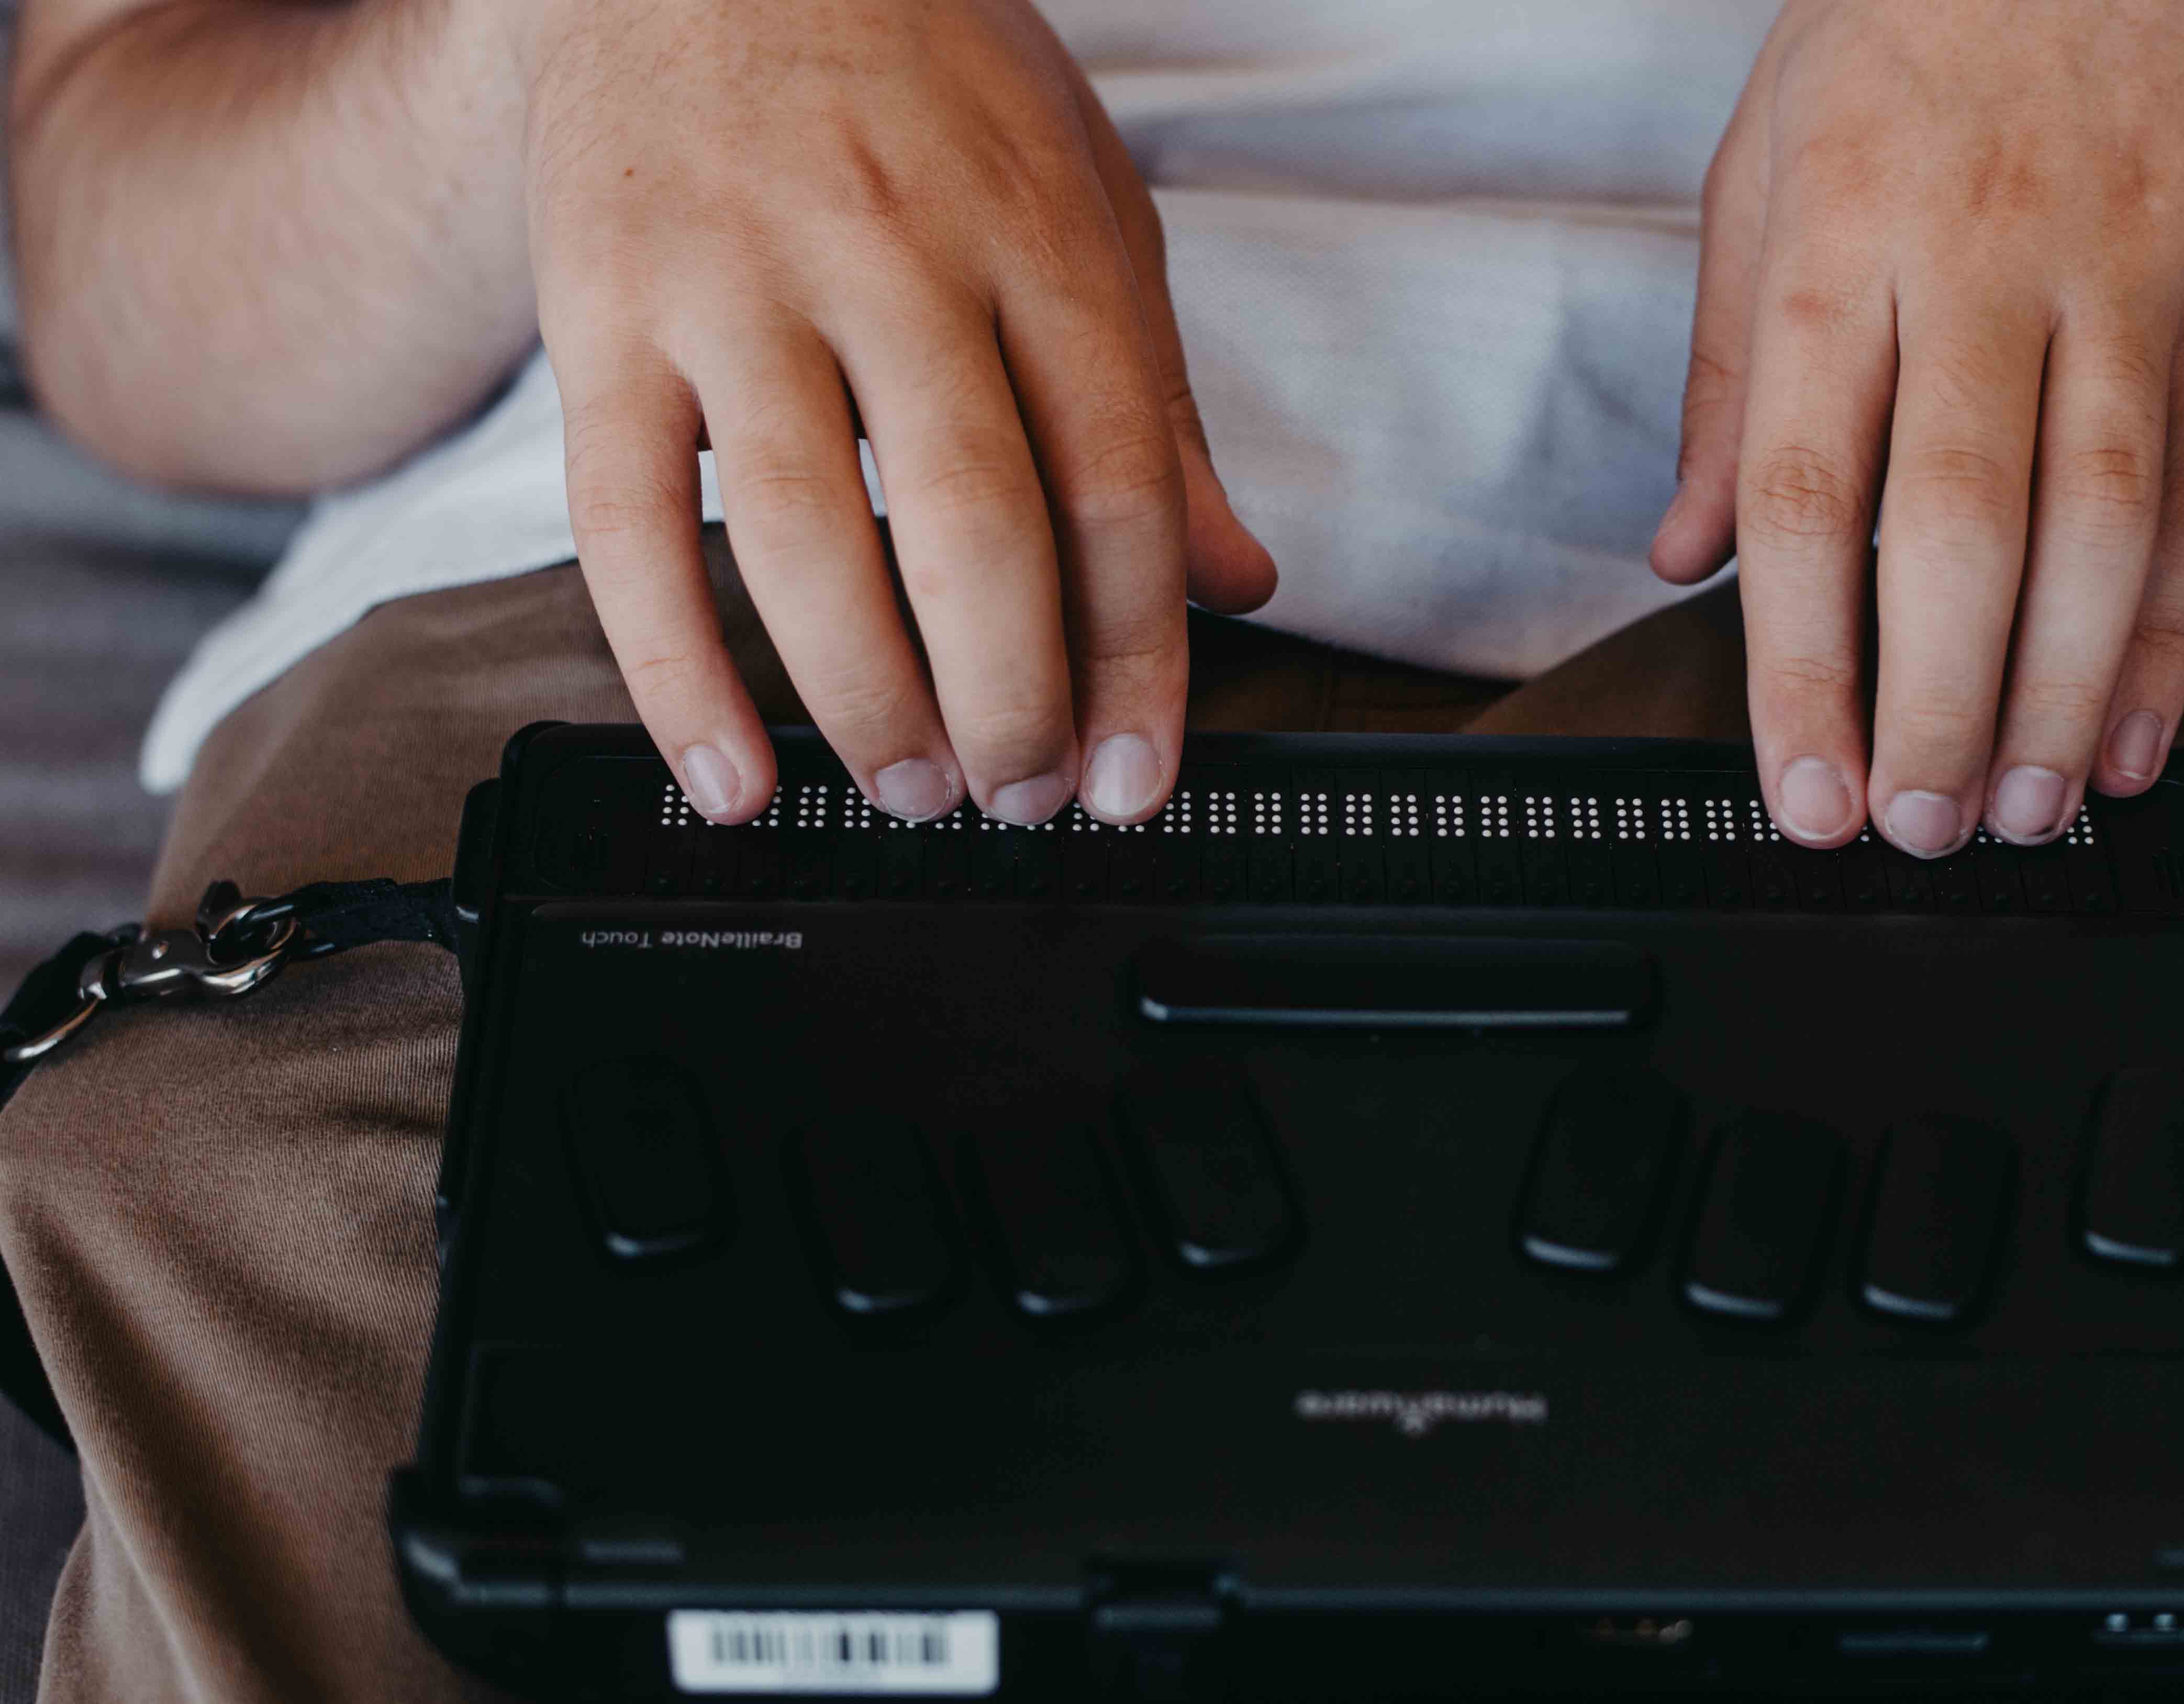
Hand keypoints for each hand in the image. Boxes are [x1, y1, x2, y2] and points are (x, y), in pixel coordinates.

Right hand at [519, 0, 1274, 826]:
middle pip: (970, 524)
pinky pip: (627, 524)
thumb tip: (1238, 583)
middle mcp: (889, 257)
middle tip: (1028, 796)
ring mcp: (733, 285)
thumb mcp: (1087, 205)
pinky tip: (732, 777)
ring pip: (804, 537)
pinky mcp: (600, 315)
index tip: (1140, 775)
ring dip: (868, 704)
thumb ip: (1160, 407)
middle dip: (1012, 701)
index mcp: (1035, 237)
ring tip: (914, 793)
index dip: (1139, 655)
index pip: (1114, 483)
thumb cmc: (924, 82)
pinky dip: (674, 676)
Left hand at [1652, 0, 2183, 851]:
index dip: (1805, 665)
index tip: (1801, 785)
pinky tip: (2140, 726)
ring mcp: (2125, 281)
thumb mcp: (1760, 175)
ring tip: (2029, 808)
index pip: (1810, 494)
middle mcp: (1985, 268)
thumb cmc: (1910, 35)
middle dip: (1937, 706)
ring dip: (2067, 693)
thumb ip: (1723, 381)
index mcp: (1840, 247)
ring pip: (2104, 524)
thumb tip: (1682, 553)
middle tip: (1916, 828)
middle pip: (1961, 529)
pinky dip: (2179, 626)